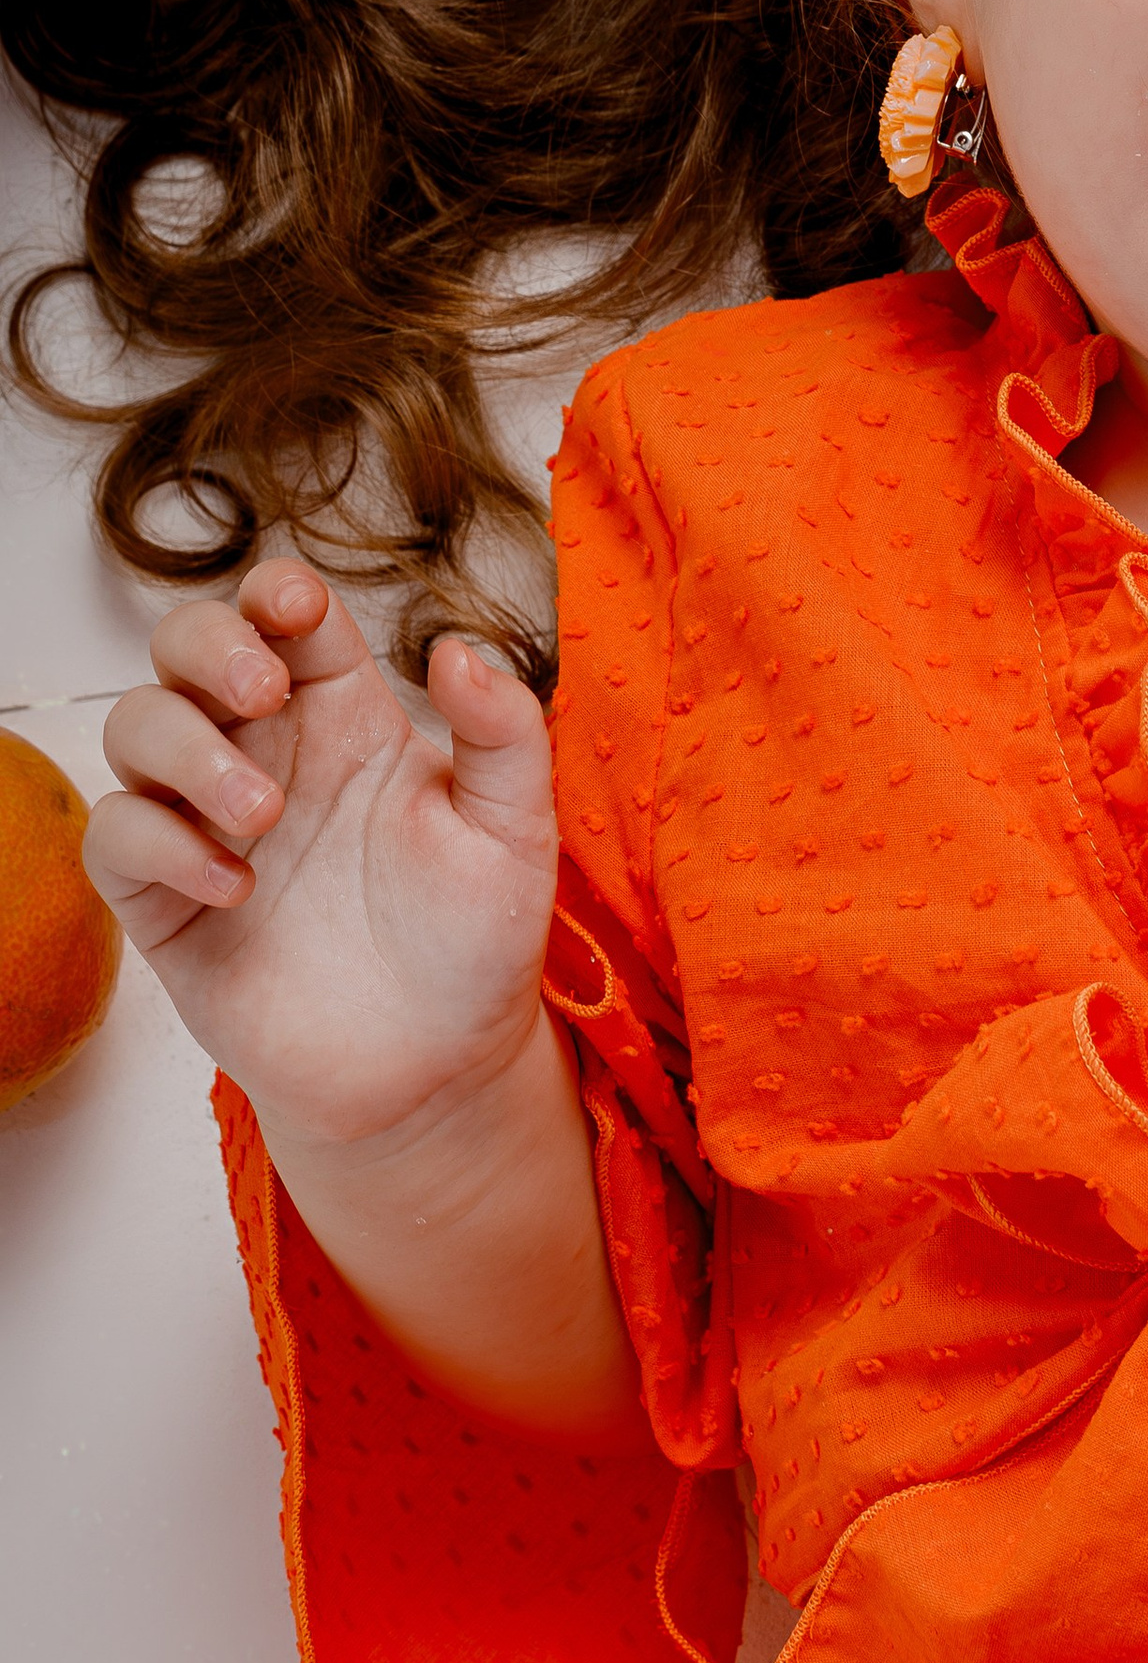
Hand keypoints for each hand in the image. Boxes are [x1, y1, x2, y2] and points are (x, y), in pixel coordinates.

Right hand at [85, 560, 560, 1158]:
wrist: (436, 1069)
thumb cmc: (476, 939)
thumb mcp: (516, 829)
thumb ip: (504, 732)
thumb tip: (457, 647)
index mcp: (347, 718)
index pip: (289, 618)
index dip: (277, 593)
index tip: (296, 607)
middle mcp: (269, 756)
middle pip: (188, 649)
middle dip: (207, 645)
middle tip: (263, 693)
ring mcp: (209, 825)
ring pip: (135, 729)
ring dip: (184, 749)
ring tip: (264, 815)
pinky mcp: (167, 905)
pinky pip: (115, 838)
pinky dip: (158, 844)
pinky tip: (235, 885)